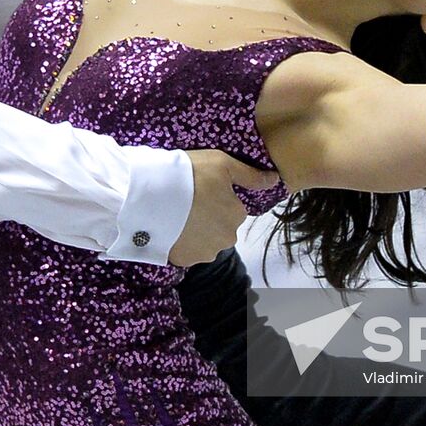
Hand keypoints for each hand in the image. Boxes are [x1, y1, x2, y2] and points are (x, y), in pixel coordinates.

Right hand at [168, 150, 280, 266]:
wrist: (150, 195)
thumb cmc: (189, 174)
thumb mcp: (222, 164)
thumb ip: (250, 175)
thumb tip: (274, 180)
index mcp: (237, 215)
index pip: (233, 208)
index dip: (216, 196)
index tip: (200, 188)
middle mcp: (226, 239)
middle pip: (220, 227)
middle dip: (208, 217)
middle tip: (187, 200)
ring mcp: (204, 253)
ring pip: (205, 241)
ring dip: (195, 231)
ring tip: (176, 213)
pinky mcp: (184, 261)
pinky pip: (187, 251)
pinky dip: (181, 242)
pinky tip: (170, 226)